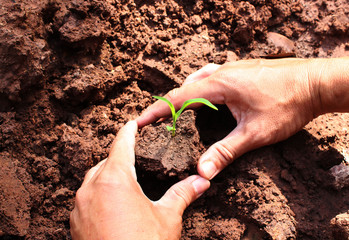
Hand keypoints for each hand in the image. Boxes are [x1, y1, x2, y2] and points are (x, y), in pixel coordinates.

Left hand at [70, 121, 209, 239]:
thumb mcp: (167, 218)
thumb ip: (183, 194)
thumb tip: (201, 181)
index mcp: (114, 179)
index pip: (121, 144)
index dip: (129, 131)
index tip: (134, 123)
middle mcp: (91, 189)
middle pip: (106, 161)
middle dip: (120, 155)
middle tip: (136, 155)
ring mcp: (79, 208)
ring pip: (93, 180)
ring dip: (107, 176)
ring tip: (125, 181)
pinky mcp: (76, 224)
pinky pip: (86, 200)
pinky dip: (98, 195)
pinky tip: (113, 206)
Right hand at [137, 59, 321, 179]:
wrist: (316, 82)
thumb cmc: (288, 104)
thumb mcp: (255, 134)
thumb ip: (225, 152)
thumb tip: (202, 171)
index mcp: (218, 84)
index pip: (177, 98)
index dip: (156, 111)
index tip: (139, 121)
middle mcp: (221, 72)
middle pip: (184, 88)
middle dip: (168, 105)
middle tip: (158, 123)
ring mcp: (231, 68)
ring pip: (198, 81)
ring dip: (185, 97)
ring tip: (178, 114)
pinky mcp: (241, 70)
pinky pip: (211, 77)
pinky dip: (201, 89)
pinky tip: (208, 100)